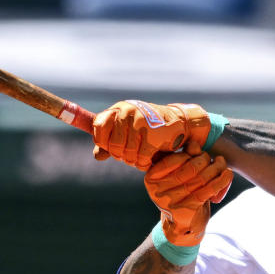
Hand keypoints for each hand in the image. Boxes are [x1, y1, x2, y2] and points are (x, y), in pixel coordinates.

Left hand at [92, 100, 210, 169]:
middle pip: (113, 146)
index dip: (105, 143)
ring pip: (127, 154)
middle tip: (131, 153)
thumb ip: (107, 142)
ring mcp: (142, 122)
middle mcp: (128, 111)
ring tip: (140, 155)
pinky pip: (141, 158)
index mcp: (118, 109)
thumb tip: (97, 157)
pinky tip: (148, 160)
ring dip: (133, 161)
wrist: (177, 122)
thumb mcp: (125, 131)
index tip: (114, 146)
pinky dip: (144, 164)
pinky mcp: (155, 134)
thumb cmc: (147, 128)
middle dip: (121, 155)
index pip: (98, 129)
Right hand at [146, 144, 231, 246]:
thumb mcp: (179, 175)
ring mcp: (171, 201)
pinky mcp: (186, 209)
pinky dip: (221, 180)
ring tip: (222, 163)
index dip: (191, 153)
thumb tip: (194, 144)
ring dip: (216, 168)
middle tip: (214, 159)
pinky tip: (228, 174)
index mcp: (151, 177)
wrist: (183, 225)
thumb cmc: (181, 194)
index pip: (174, 158)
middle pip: (190, 167)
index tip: (200, 153)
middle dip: (206, 160)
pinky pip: (208, 190)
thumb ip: (185, 158)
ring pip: (201, 178)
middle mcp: (157, 190)